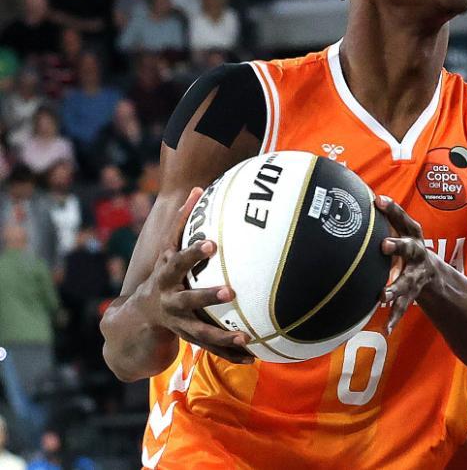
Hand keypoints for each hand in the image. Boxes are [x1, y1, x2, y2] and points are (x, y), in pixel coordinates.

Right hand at [134, 187, 252, 363]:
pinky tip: (252, 358)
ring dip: (222, 336)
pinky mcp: (189, 340)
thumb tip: (199, 187)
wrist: (137, 319)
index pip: (178, 261)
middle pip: (188, 300)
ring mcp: (178, 324)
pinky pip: (211, 348)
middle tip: (230, 292)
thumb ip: (182, 222)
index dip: (193, 253)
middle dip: (207, 297)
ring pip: (200, 332)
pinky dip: (229, 353)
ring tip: (245, 338)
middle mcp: (169, 301)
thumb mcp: (167, 250)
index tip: (212, 243)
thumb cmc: (162, 275)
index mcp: (165, 277)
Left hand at [376, 195, 437, 334]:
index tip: (378, 201)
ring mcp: (417, 275)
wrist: (432, 273)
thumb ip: (384, 220)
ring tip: (382, 296)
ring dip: (395, 288)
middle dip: (398, 246)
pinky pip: (403, 307)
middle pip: (410, 248)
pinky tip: (386, 329)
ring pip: (407, 281)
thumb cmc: (405, 247)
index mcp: (413, 236)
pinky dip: (394, 318)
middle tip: (383, 246)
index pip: (404, 219)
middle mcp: (418, 254)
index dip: (393, 209)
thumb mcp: (400, 233)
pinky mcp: (413, 294)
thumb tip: (353, 197)